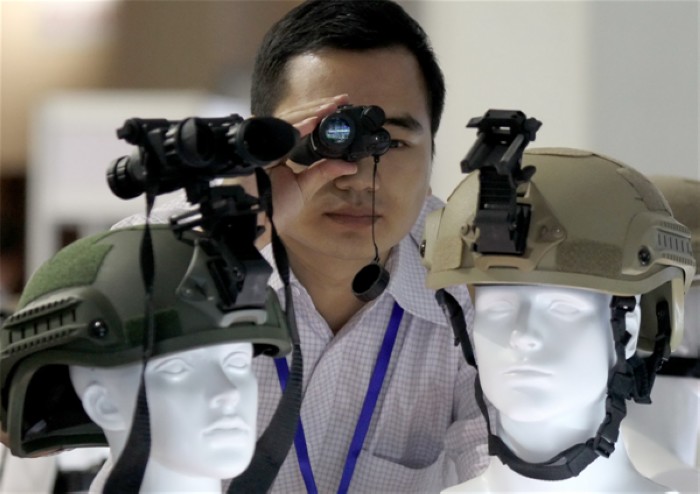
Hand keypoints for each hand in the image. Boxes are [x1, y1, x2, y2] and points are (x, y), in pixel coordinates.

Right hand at [268, 94, 357, 232]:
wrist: (259, 218)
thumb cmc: (278, 205)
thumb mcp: (306, 186)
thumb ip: (325, 172)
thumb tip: (352, 166)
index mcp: (283, 148)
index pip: (300, 123)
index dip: (318, 113)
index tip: (339, 105)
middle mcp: (272, 141)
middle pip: (294, 116)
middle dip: (318, 107)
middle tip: (341, 100)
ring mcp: (263, 141)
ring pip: (287, 118)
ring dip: (309, 112)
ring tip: (330, 108)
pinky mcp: (257, 146)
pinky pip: (278, 133)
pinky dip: (295, 128)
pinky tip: (312, 123)